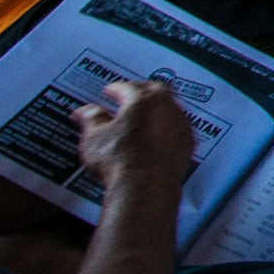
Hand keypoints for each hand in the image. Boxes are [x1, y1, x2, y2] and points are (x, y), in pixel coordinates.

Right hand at [72, 80, 195, 193]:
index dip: (116, 89)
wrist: (145, 186)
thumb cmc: (120, 160)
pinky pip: (178, 129)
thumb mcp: (94, 137)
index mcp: (144, 100)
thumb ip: (91, 119)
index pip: (128, 87)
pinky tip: (158, 136)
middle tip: (130, 96)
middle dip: (141, 92)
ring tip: (143, 117)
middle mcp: (167, 108)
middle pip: (156, 91)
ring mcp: (181, 126)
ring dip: (157, 110)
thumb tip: (86, 111)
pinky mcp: (187, 145)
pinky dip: (167, 128)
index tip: (110, 91)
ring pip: (170, 109)